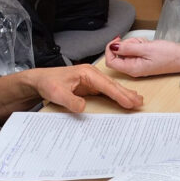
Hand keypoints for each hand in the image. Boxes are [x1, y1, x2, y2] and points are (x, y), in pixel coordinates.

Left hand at [11, 64, 144, 112]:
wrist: (39, 81)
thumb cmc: (48, 83)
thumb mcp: (56, 93)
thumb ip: (70, 100)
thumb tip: (83, 107)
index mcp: (87, 73)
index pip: (106, 85)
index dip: (118, 94)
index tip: (129, 102)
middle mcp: (92, 75)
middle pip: (112, 85)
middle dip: (127, 94)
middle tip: (139, 103)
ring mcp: (92, 80)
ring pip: (112, 88)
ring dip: (125, 94)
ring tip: (138, 101)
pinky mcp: (90, 86)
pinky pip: (107, 91)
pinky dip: (117, 95)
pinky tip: (125, 99)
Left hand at [104, 37, 179, 77]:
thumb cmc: (169, 55)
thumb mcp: (146, 48)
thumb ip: (128, 48)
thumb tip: (112, 47)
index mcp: (132, 69)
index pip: (110, 61)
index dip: (110, 49)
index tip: (117, 39)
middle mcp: (133, 68)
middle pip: (119, 54)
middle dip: (127, 44)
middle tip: (140, 43)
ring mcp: (137, 64)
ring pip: (127, 50)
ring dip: (135, 43)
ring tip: (147, 45)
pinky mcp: (142, 60)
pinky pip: (135, 49)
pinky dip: (140, 45)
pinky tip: (149, 46)